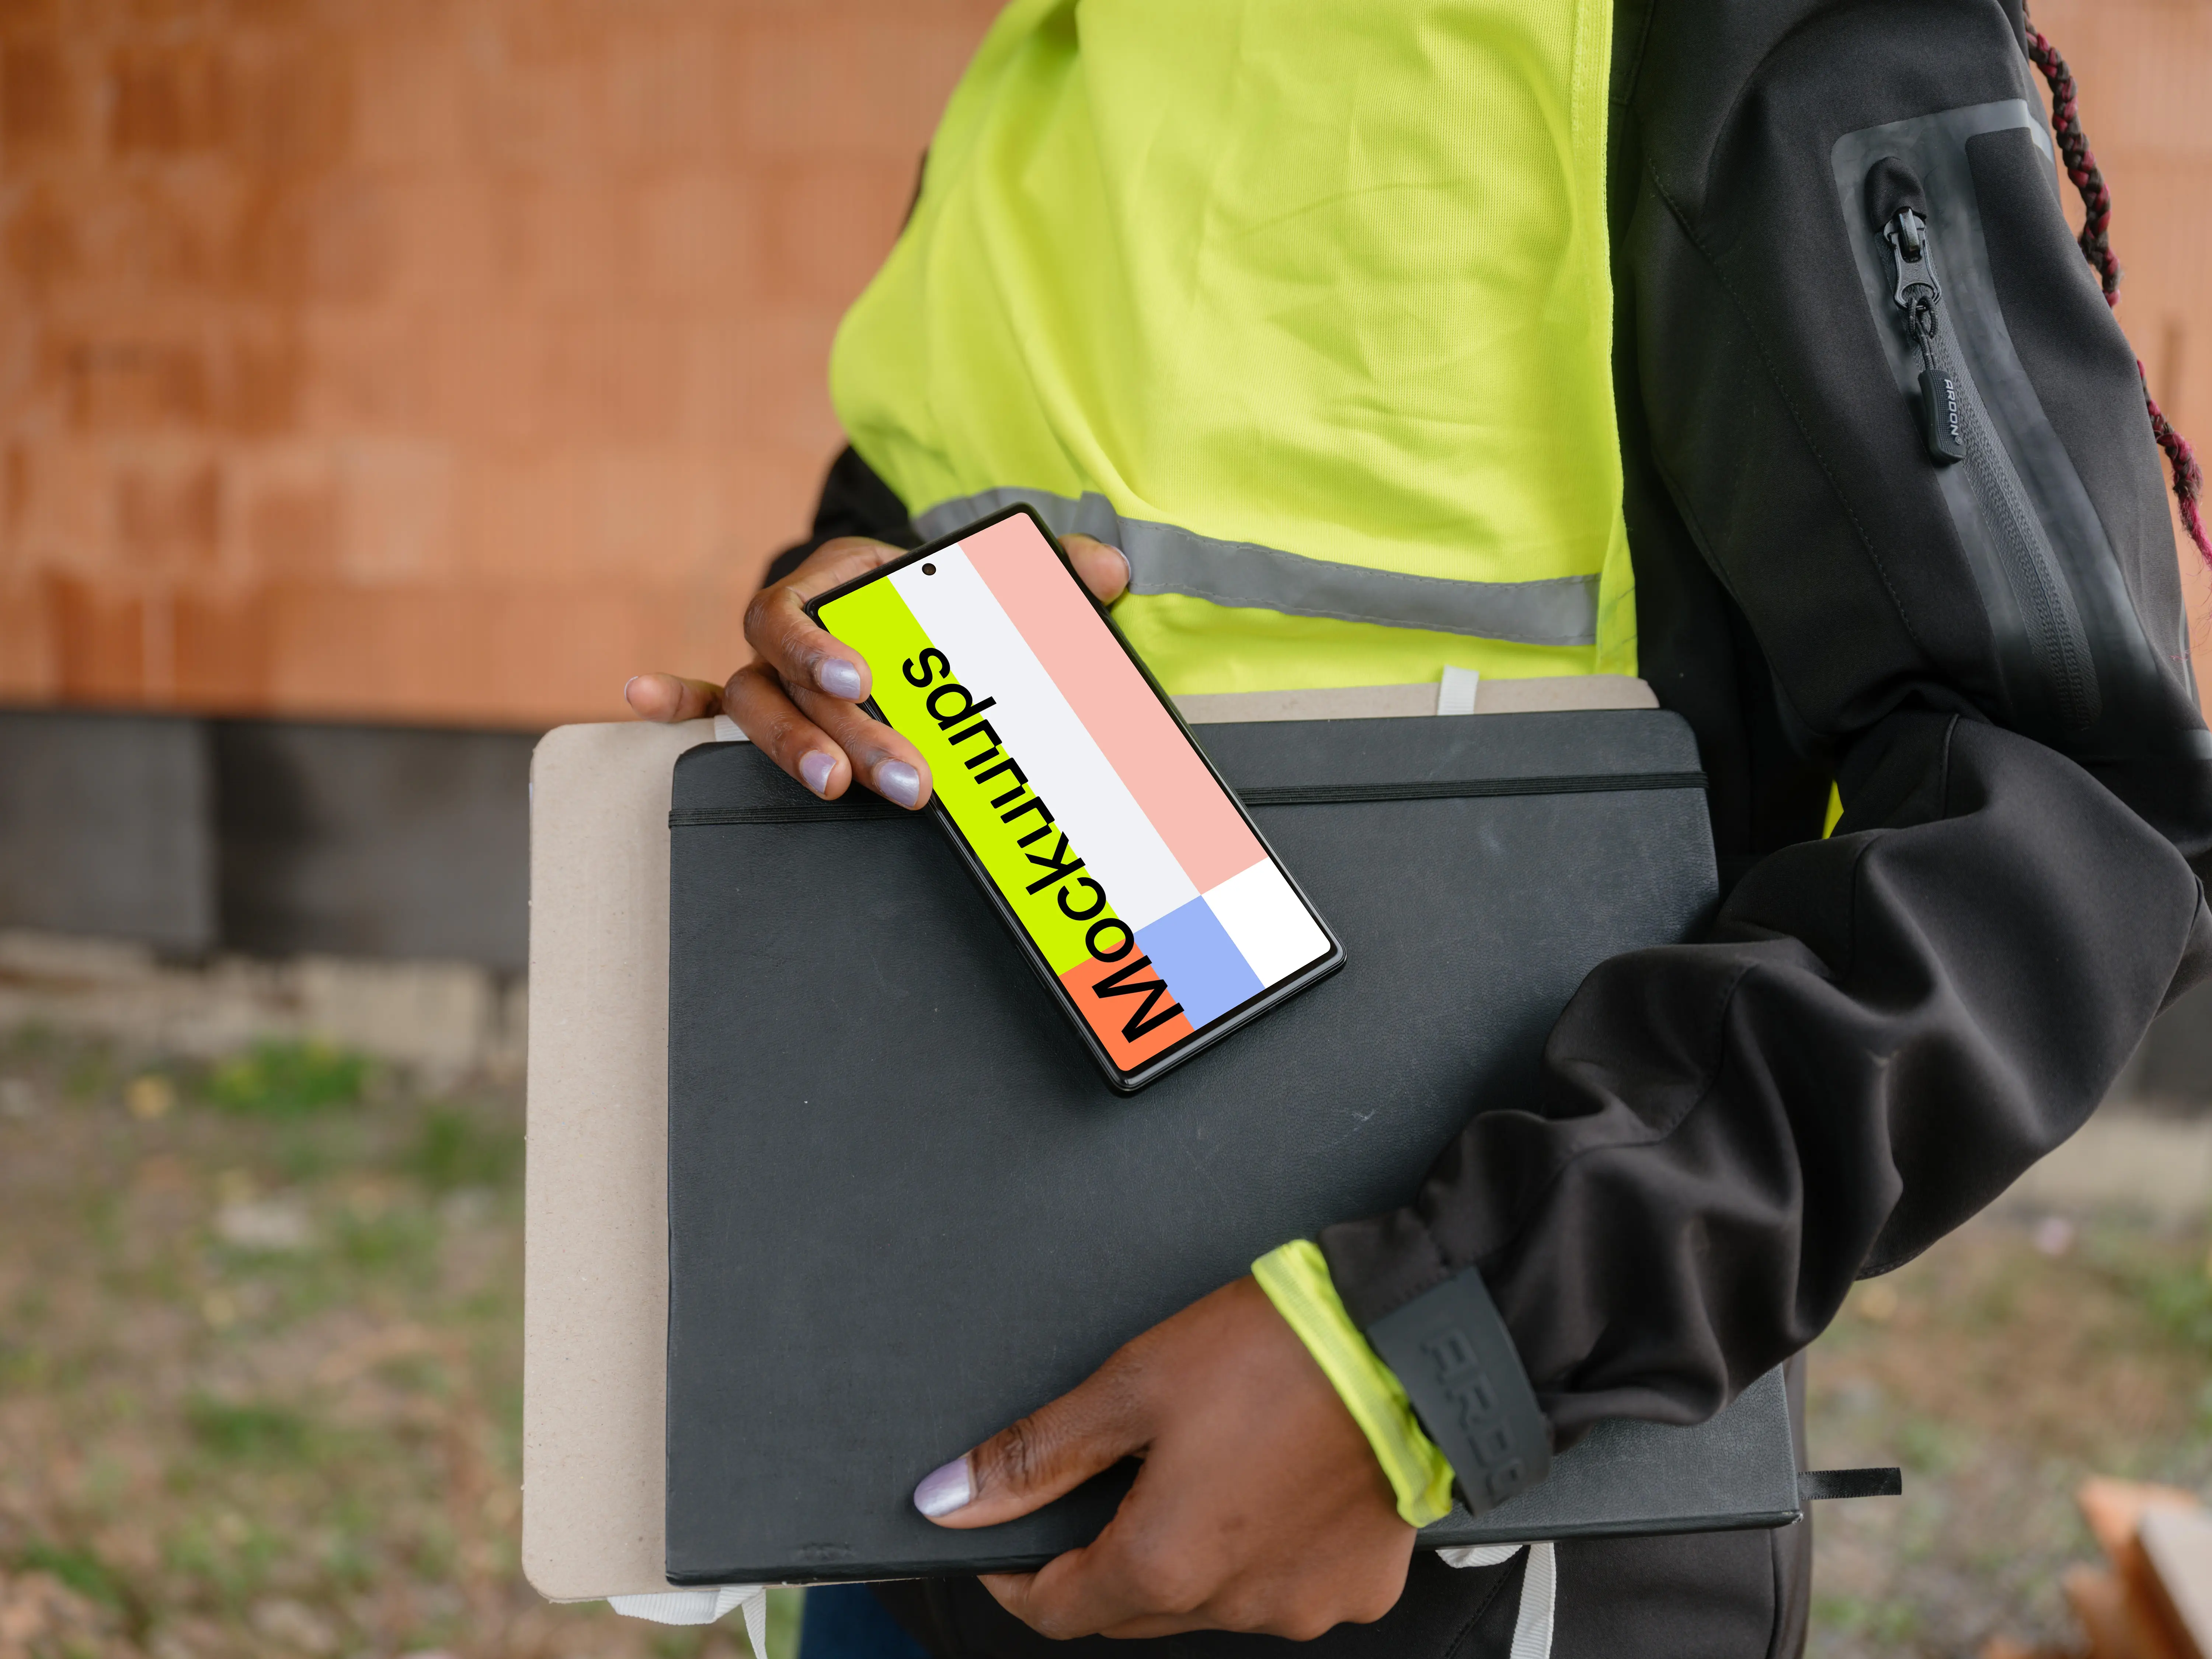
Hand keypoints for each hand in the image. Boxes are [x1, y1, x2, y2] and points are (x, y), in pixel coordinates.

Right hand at [625, 533, 1129, 805]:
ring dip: (793, 752)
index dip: (820, 649)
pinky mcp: (774, 701)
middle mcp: (798, 625)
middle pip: (790, 681)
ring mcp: (777, 668)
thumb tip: (1110, 572)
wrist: (921, 599)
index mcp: (843, 580)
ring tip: (836, 790)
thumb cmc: (955, 594)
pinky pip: (709, 701)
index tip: (863, 683)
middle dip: (843, 733)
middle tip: (906, 779)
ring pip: (759, 709)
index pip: (801, 609)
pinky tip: (638, 704)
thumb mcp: (1001, 580)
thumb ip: (1050, 571)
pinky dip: (672, 704)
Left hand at [912, 1277, 1414, 1640]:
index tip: (1005, 1539)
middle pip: (1132, 1608)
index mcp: (1169, 1565)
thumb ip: (1038, 1454)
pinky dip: (1264, 1547)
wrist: (1413, 1343)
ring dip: (1188, 1552)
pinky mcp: (1361, 1587)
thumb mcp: (1133, 1384)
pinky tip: (1272, 1481)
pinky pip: (1287, 1584)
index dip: (1017, 1576)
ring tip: (1205, 1462)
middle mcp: (1238, 1606)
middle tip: (1107, 1479)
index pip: (1057, 1611)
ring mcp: (1305, 1604)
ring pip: (1212, 1600)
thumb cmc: (1282, 1352)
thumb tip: (950, 1499)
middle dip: (1102, 1556)